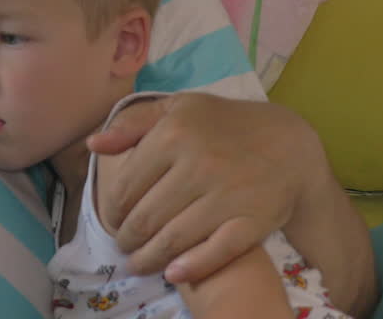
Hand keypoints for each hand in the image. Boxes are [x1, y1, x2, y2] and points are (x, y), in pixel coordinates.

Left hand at [86, 93, 315, 283]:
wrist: (289, 142)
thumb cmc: (224, 123)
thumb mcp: (178, 108)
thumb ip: (133, 124)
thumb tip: (93, 144)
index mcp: (173, 135)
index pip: (126, 187)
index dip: (113, 210)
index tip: (112, 220)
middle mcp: (198, 165)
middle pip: (145, 218)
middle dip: (127, 238)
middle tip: (124, 246)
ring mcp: (226, 195)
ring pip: (173, 239)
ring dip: (148, 258)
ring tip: (138, 264)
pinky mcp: (252, 220)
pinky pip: (215, 252)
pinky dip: (190, 267)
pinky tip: (172, 274)